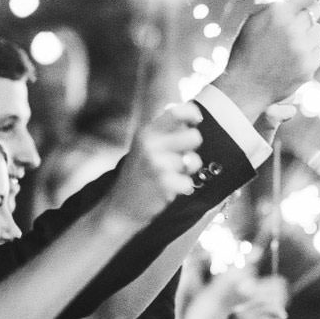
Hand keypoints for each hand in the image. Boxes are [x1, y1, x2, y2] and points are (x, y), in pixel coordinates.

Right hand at [105, 103, 203, 223]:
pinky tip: (169, 189)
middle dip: (193, 148)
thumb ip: (164, 132)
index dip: (191, 113)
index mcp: (146, 132)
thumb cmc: (139, 175)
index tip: (197, 119)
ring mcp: (158, 164)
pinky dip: (184, 188)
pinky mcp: (165, 184)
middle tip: (180, 158)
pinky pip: (189, 182)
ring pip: (194, 161)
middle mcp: (151, 145)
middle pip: (194, 136)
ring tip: (171, 175)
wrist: (122, 206)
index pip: (174, 112)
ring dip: (187, 170)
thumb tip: (189, 116)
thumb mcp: (145, 146)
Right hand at [215, 0, 319, 111]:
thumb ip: (278, 8)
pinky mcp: (308, 67)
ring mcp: (302, 49)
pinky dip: (310, 53)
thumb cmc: (248, 50)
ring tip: (292, 44)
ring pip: (319, 32)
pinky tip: (294, 58)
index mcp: (277, 13)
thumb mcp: (255, 20)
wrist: (246, 85)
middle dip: (307, 14)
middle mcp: (292, 29)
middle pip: (315, 12)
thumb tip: (301, 0)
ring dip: (309, 35)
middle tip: (296, 23)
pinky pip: (319, 51)